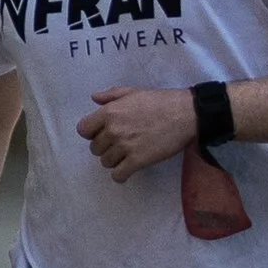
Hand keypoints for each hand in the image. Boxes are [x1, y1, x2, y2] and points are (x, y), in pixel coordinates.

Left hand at [79, 85, 200, 180]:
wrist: (185, 114)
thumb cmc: (160, 101)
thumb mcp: (133, 91)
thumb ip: (111, 95)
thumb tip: (94, 98)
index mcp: (109, 112)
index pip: (83, 130)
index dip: (92, 133)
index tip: (103, 133)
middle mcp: (113, 130)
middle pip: (95, 148)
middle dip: (105, 147)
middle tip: (120, 144)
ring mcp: (124, 147)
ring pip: (105, 162)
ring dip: (114, 160)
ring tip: (127, 155)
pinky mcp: (137, 161)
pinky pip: (118, 175)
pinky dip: (121, 175)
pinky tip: (129, 169)